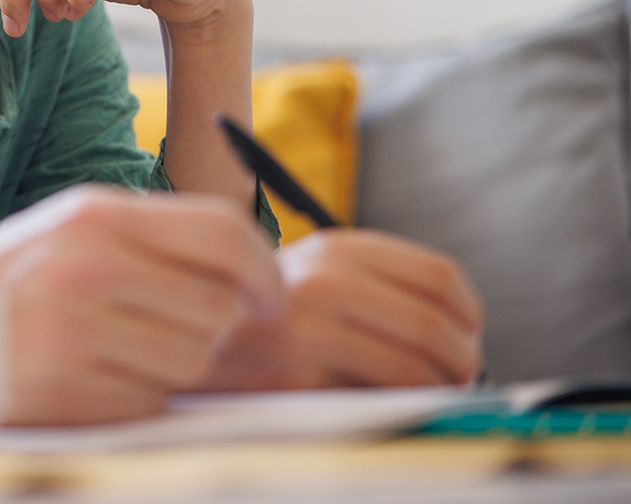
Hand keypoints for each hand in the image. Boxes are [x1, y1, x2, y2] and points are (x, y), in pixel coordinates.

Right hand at [0, 185, 283, 423]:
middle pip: (218, 308)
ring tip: (114, 351)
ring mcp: (77, 327)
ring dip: (169, 367)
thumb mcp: (73, 231)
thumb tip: (250, 281)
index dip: (263, 273)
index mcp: (97, 215)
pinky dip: (131, 397)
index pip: (223, 232)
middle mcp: (90, 264)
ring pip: (192, 360)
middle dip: (206, 329)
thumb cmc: (10, 281)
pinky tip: (86, 377)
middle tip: (159, 330)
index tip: (270, 300)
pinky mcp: (66, 386)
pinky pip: (149, 400)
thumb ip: (154, 242)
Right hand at [199, 229, 483, 390]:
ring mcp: (308, 331)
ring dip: (438, 392)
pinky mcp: (297, 379)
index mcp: (336, 248)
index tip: (467, 336)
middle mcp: (323, 282)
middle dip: (463, 362)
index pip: (439, 277)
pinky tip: (384, 404)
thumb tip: (466, 332)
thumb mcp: (317, 272)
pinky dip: (397, 408)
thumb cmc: (271, 314)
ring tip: (429, 395)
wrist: (188, 333)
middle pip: (435, 327)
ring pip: (415, 370)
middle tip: (458, 378)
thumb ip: (381, 285)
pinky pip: (378, 401)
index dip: (469, 315)